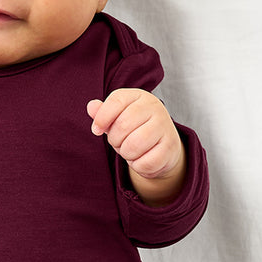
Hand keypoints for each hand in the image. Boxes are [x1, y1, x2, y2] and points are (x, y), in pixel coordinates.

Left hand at [86, 89, 184, 203]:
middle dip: (115, 140)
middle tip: (120, 143)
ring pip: (133, 146)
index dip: (101, 118)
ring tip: (131, 150)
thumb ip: (103, 113)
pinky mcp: (170, 147)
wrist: (163, 147)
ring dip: (126, 154)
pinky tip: (142, 159)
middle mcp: (155, 107)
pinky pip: (144, 162)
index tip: (96, 130)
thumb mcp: (117, 118)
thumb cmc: (135, 129)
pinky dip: (138, 166)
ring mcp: (165, 126)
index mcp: (139, 96)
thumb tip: (91, 106)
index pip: (116, 101)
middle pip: (122, 126)